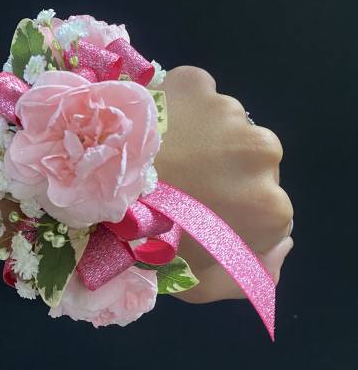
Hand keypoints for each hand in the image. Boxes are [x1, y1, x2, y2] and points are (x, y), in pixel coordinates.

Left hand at [154, 66, 293, 302]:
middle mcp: (263, 153)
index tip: (199, 214)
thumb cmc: (142, 248)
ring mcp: (228, 112)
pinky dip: (181, 107)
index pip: (269, 210)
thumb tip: (283, 246)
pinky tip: (155, 130)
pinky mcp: (193, 83)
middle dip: (224, 172)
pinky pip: (196, 95)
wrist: (86, 193)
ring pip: (226, 126)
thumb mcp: (200, 286)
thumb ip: (254, 274)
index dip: (234, 213)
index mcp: (270, 208)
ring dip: (204, 138)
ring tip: (162, 157)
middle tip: (179, 184)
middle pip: (253, 164)